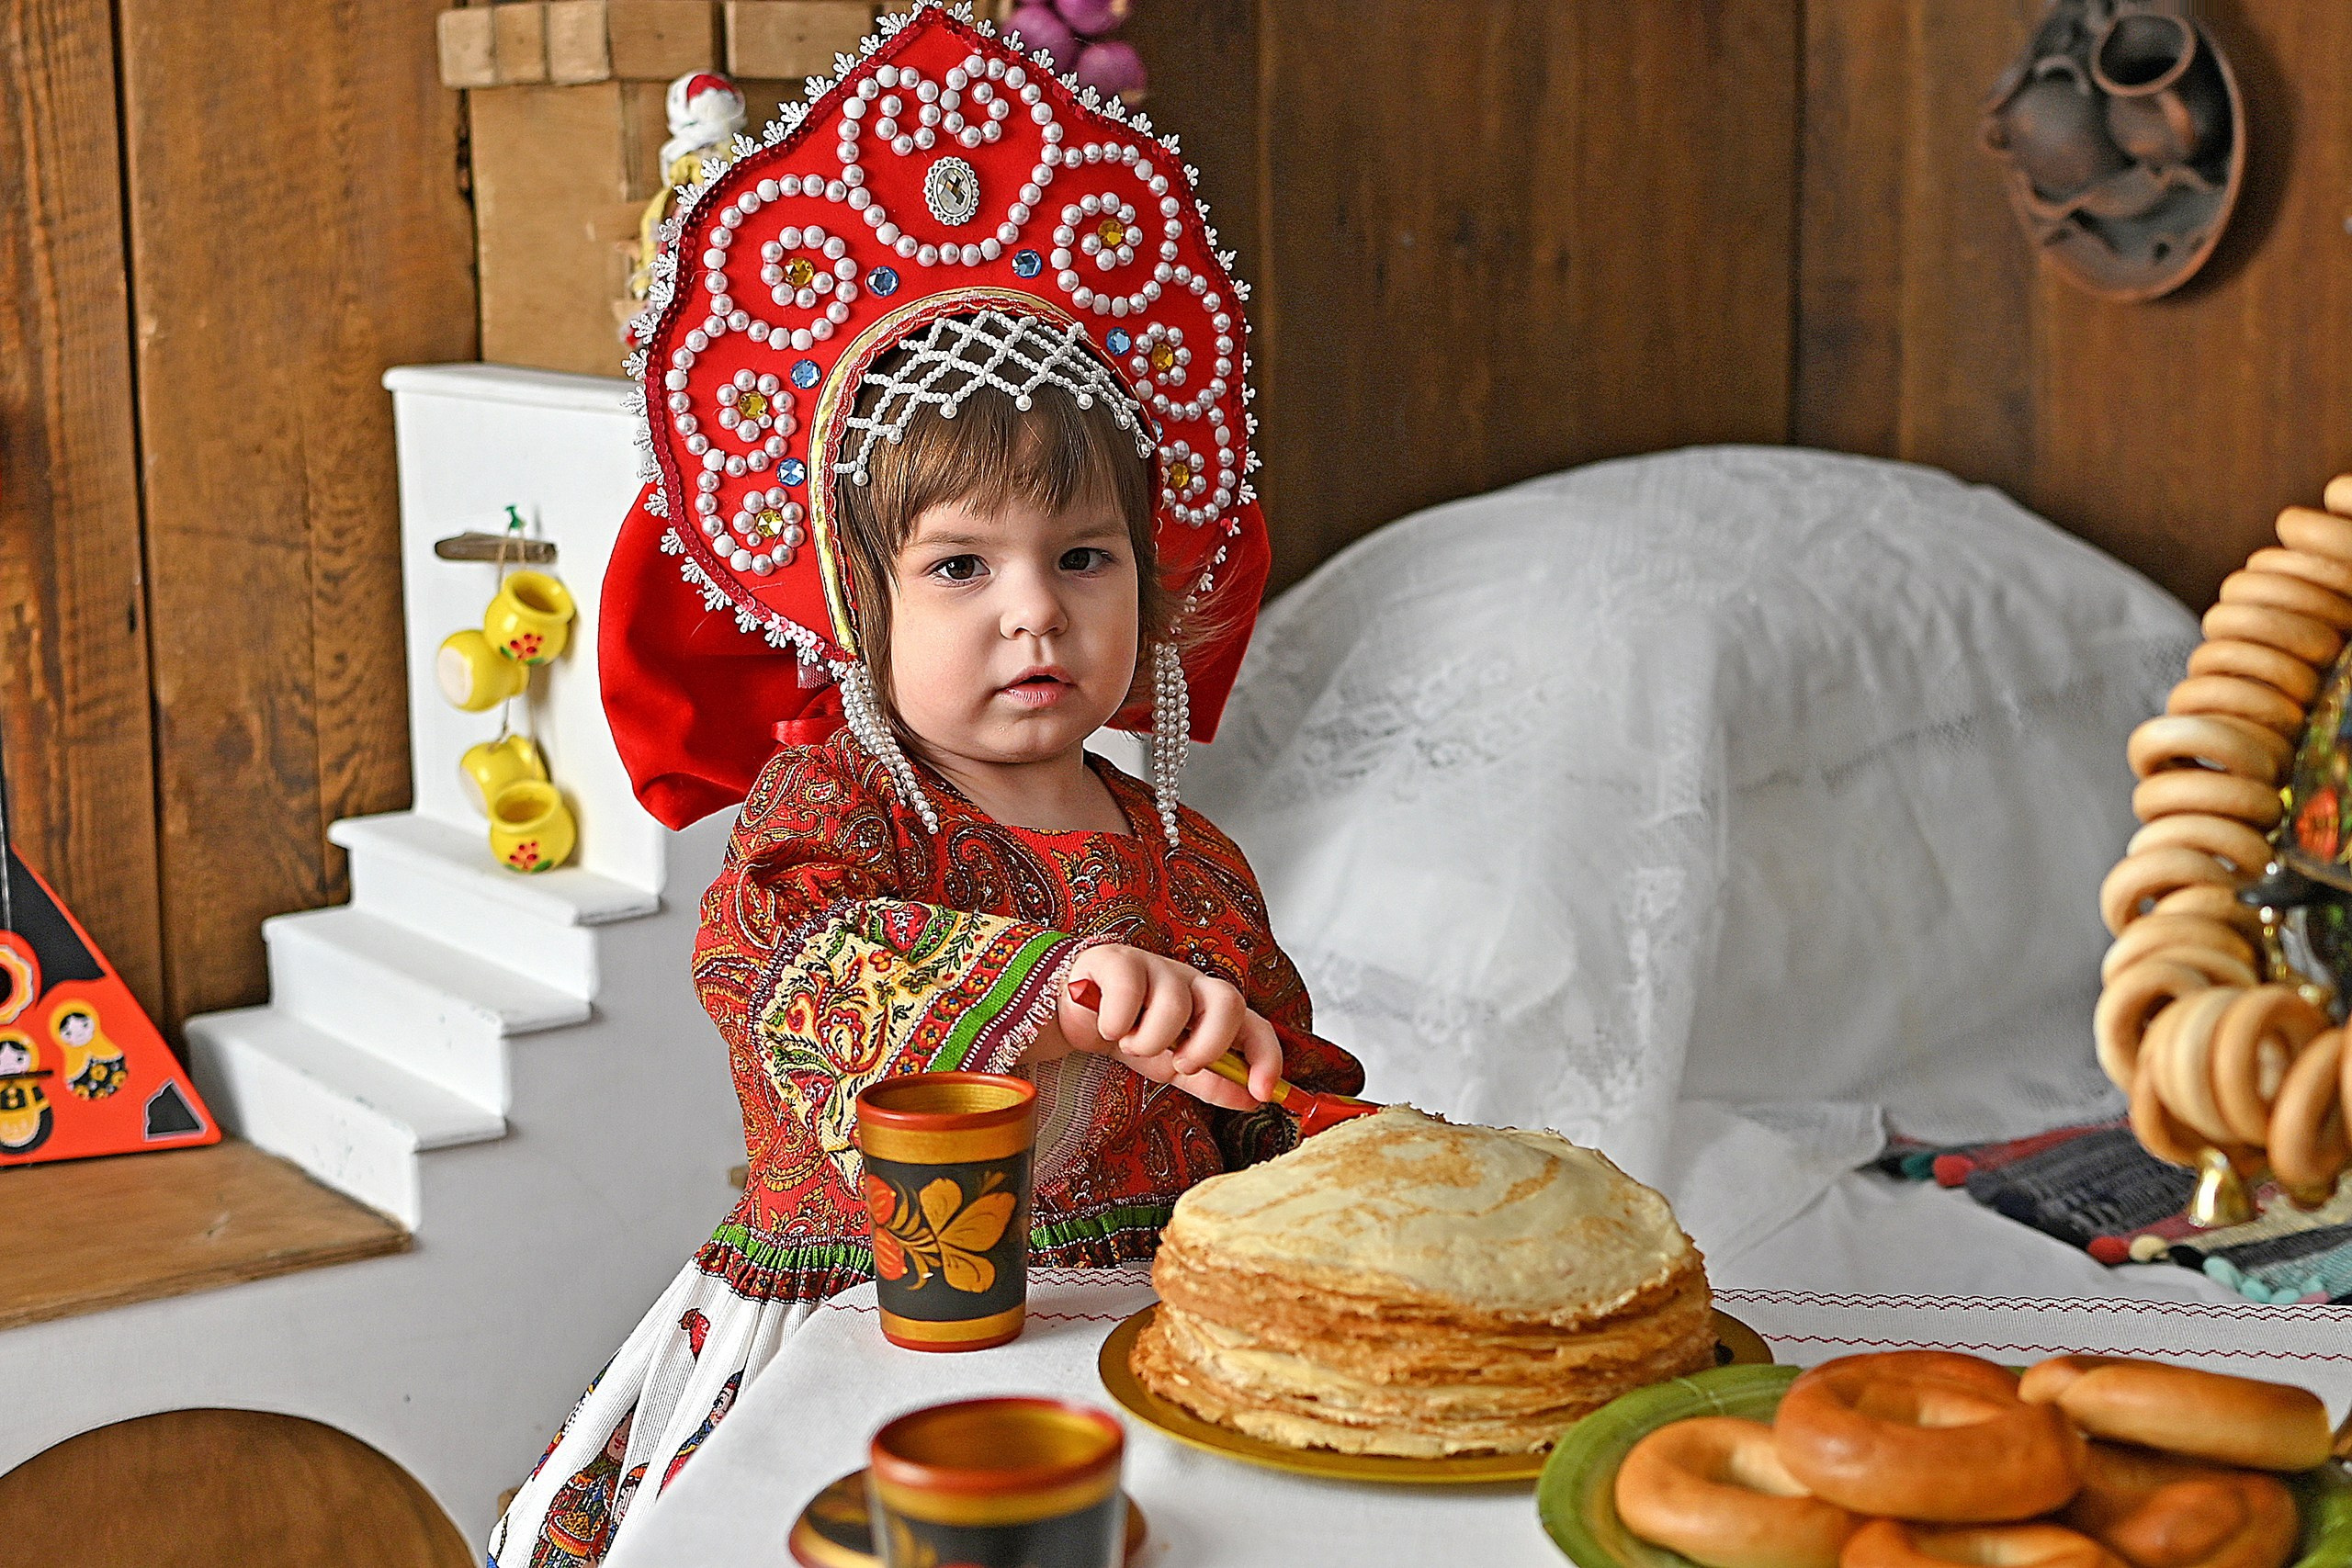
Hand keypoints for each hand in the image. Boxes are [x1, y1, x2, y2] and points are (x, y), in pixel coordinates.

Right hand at [1055, 946, 1281, 1111]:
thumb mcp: (1173, 1068)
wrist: (1074, 1017)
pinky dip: (1118, 1022)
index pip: (1256, 1026)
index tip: (1262, 1093)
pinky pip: (1130, 990)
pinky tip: (1108, 1027)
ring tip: (1131, 1044)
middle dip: (1209, 1045)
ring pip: (1176, 1003)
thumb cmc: (1131, 1035)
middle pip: (1229, 1002)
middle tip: (1180, 1065)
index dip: (1267, 1058)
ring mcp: (1156, 967)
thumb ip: (1212, 1083)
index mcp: (1212, 1008)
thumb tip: (1253, 1100)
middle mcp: (1192, 982)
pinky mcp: (1118, 960)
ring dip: (1151, 1040)